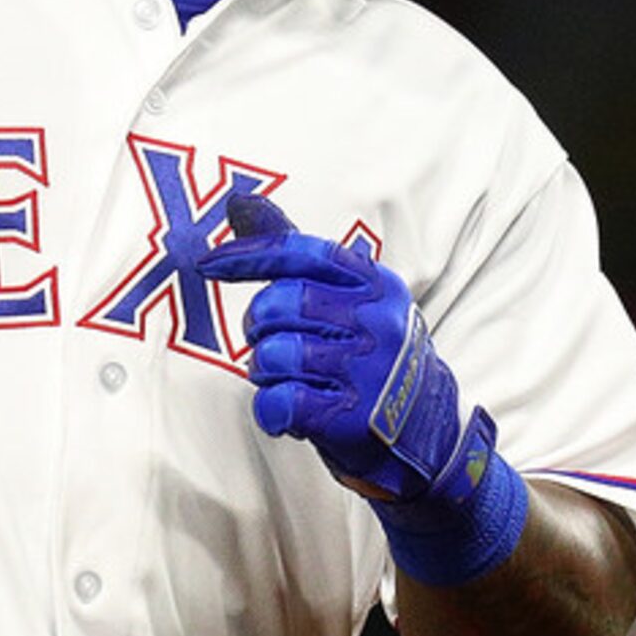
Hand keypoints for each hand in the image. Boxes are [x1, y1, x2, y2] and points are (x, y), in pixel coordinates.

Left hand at [195, 191, 486, 501]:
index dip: (246, 255)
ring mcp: (367, 370)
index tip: (206, 264)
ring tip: (292, 382)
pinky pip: (281, 402)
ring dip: (266, 373)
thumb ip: (296, 254)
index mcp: (375, 284)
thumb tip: (239, 200)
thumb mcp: (350, 298)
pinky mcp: (353, 417)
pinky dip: (272, 411)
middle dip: (259, 328)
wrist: (429, 434)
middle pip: (279, 304)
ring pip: (274, 355)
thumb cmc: (372, 359)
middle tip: (275, 346)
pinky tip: (290, 414)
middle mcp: (376, 320)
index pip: (299, 253)